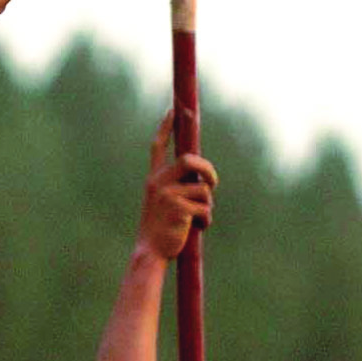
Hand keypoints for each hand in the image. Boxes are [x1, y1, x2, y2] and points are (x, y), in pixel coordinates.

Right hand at [136, 111, 217, 260]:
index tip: (173, 109)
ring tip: (195, 220)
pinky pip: (205, 208)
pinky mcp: (178, 208)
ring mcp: (167, 195)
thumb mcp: (165, 201)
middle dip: (208, 170)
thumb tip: (204, 177)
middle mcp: (158, 182)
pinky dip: (206, 221)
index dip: (166, 127)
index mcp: (154, 179)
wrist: (150, 251)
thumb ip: (179, 186)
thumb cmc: (162, 228)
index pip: (158, 147)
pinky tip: (195, 229)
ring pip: (204, 190)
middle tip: (211, 182)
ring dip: (207, 206)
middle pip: (191, 160)